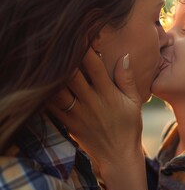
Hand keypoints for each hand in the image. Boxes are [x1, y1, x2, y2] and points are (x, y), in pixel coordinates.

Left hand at [49, 48, 142, 167]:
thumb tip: (124, 56)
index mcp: (108, 94)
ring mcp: (77, 113)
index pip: (93, 65)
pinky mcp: (68, 123)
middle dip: (65, 57)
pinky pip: (52, 107)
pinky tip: (45, 83)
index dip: (85, 47)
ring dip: (53, 75)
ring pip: (58, 89)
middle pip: (71, 74)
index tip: (80, 34)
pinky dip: (47, 94)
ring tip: (49, 61)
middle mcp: (91, 101)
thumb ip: (126, 79)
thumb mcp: (134, 102)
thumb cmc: (129, 126)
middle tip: (59, 43)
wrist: (118, 155)